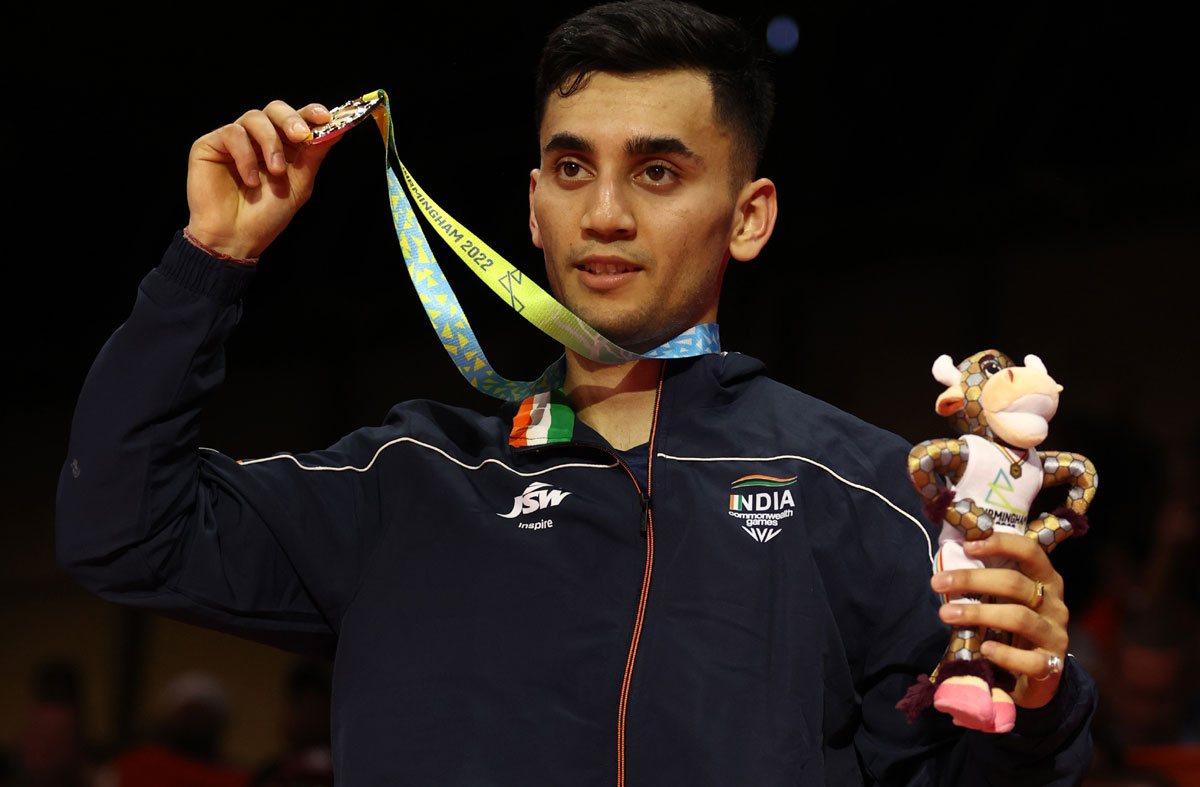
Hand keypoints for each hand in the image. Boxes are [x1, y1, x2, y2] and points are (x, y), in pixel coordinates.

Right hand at [186, 100, 333, 258]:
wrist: (236, 237)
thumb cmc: (266, 215)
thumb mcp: (299, 184)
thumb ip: (314, 155)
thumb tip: (336, 130)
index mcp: (282, 146)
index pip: (296, 119)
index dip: (310, 112)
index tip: (324, 116)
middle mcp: (258, 139)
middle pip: (274, 109)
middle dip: (290, 119)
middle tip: (300, 135)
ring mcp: (234, 140)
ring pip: (254, 117)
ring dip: (270, 143)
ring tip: (275, 172)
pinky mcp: (211, 144)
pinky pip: (232, 133)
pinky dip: (245, 156)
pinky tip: (250, 180)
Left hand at [930, 533, 1068, 709]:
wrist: (1039, 674)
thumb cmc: (1015, 627)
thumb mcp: (1008, 599)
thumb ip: (990, 580)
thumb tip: (950, 559)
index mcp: (1045, 580)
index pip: (1030, 551)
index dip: (1001, 544)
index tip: (967, 546)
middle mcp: (1054, 604)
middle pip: (1016, 583)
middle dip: (972, 580)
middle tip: (937, 582)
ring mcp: (1055, 634)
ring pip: (1019, 618)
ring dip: (978, 613)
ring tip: (946, 614)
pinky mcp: (1052, 665)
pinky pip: (1030, 660)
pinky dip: (1005, 654)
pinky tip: (984, 648)